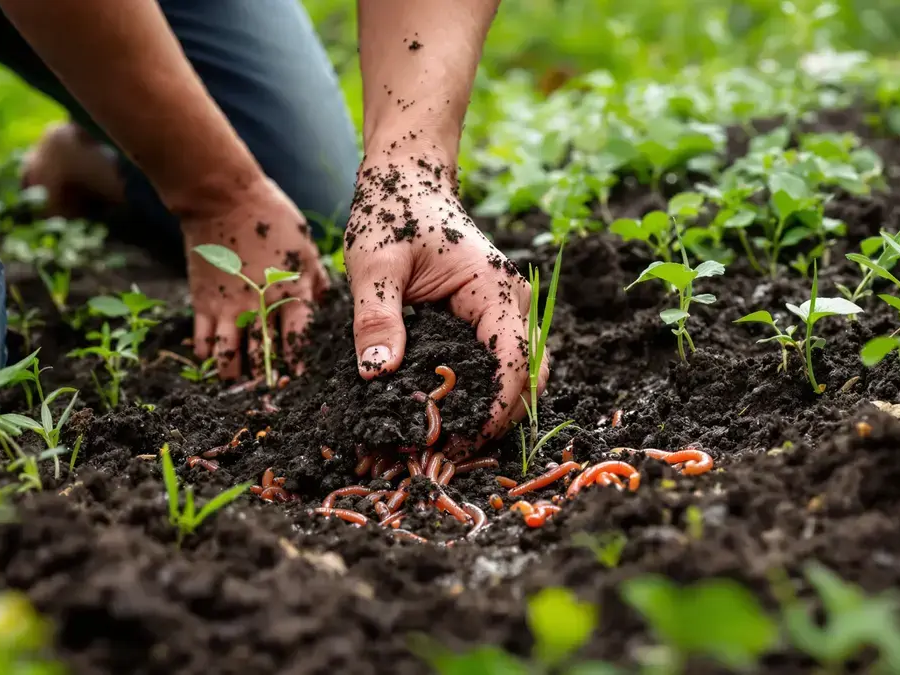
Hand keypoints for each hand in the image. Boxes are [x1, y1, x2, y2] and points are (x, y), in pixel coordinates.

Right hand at [184, 175, 328, 379]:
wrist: (224, 198)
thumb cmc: (272, 218)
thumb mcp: (305, 246)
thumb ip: (316, 280)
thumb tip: (327, 304)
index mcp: (291, 293)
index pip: (300, 341)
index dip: (300, 365)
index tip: (301, 382)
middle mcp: (261, 307)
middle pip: (265, 356)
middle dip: (268, 380)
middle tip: (270, 397)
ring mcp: (229, 307)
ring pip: (231, 356)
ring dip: (235, 376)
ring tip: (238, 388)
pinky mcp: (203, 302)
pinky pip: (203, 340)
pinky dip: (206, 356)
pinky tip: (212, 363)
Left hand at [344, 151, 548, 444]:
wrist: (405, 181)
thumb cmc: (392, 212)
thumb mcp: (374, 263)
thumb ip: (377, 318)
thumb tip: (377, 374)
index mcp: (492, 288)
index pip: (513, 359)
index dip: (495, 406)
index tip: (460, 438)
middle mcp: (508, 303)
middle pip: (526, 377)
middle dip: (495, 418)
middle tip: (448, 451)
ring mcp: (500, 313)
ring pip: (514, 376)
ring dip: (488, 411)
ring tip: (444, 440)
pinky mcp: (484, 321)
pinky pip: (492, 365)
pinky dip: (474, 393)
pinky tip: (440, 413)